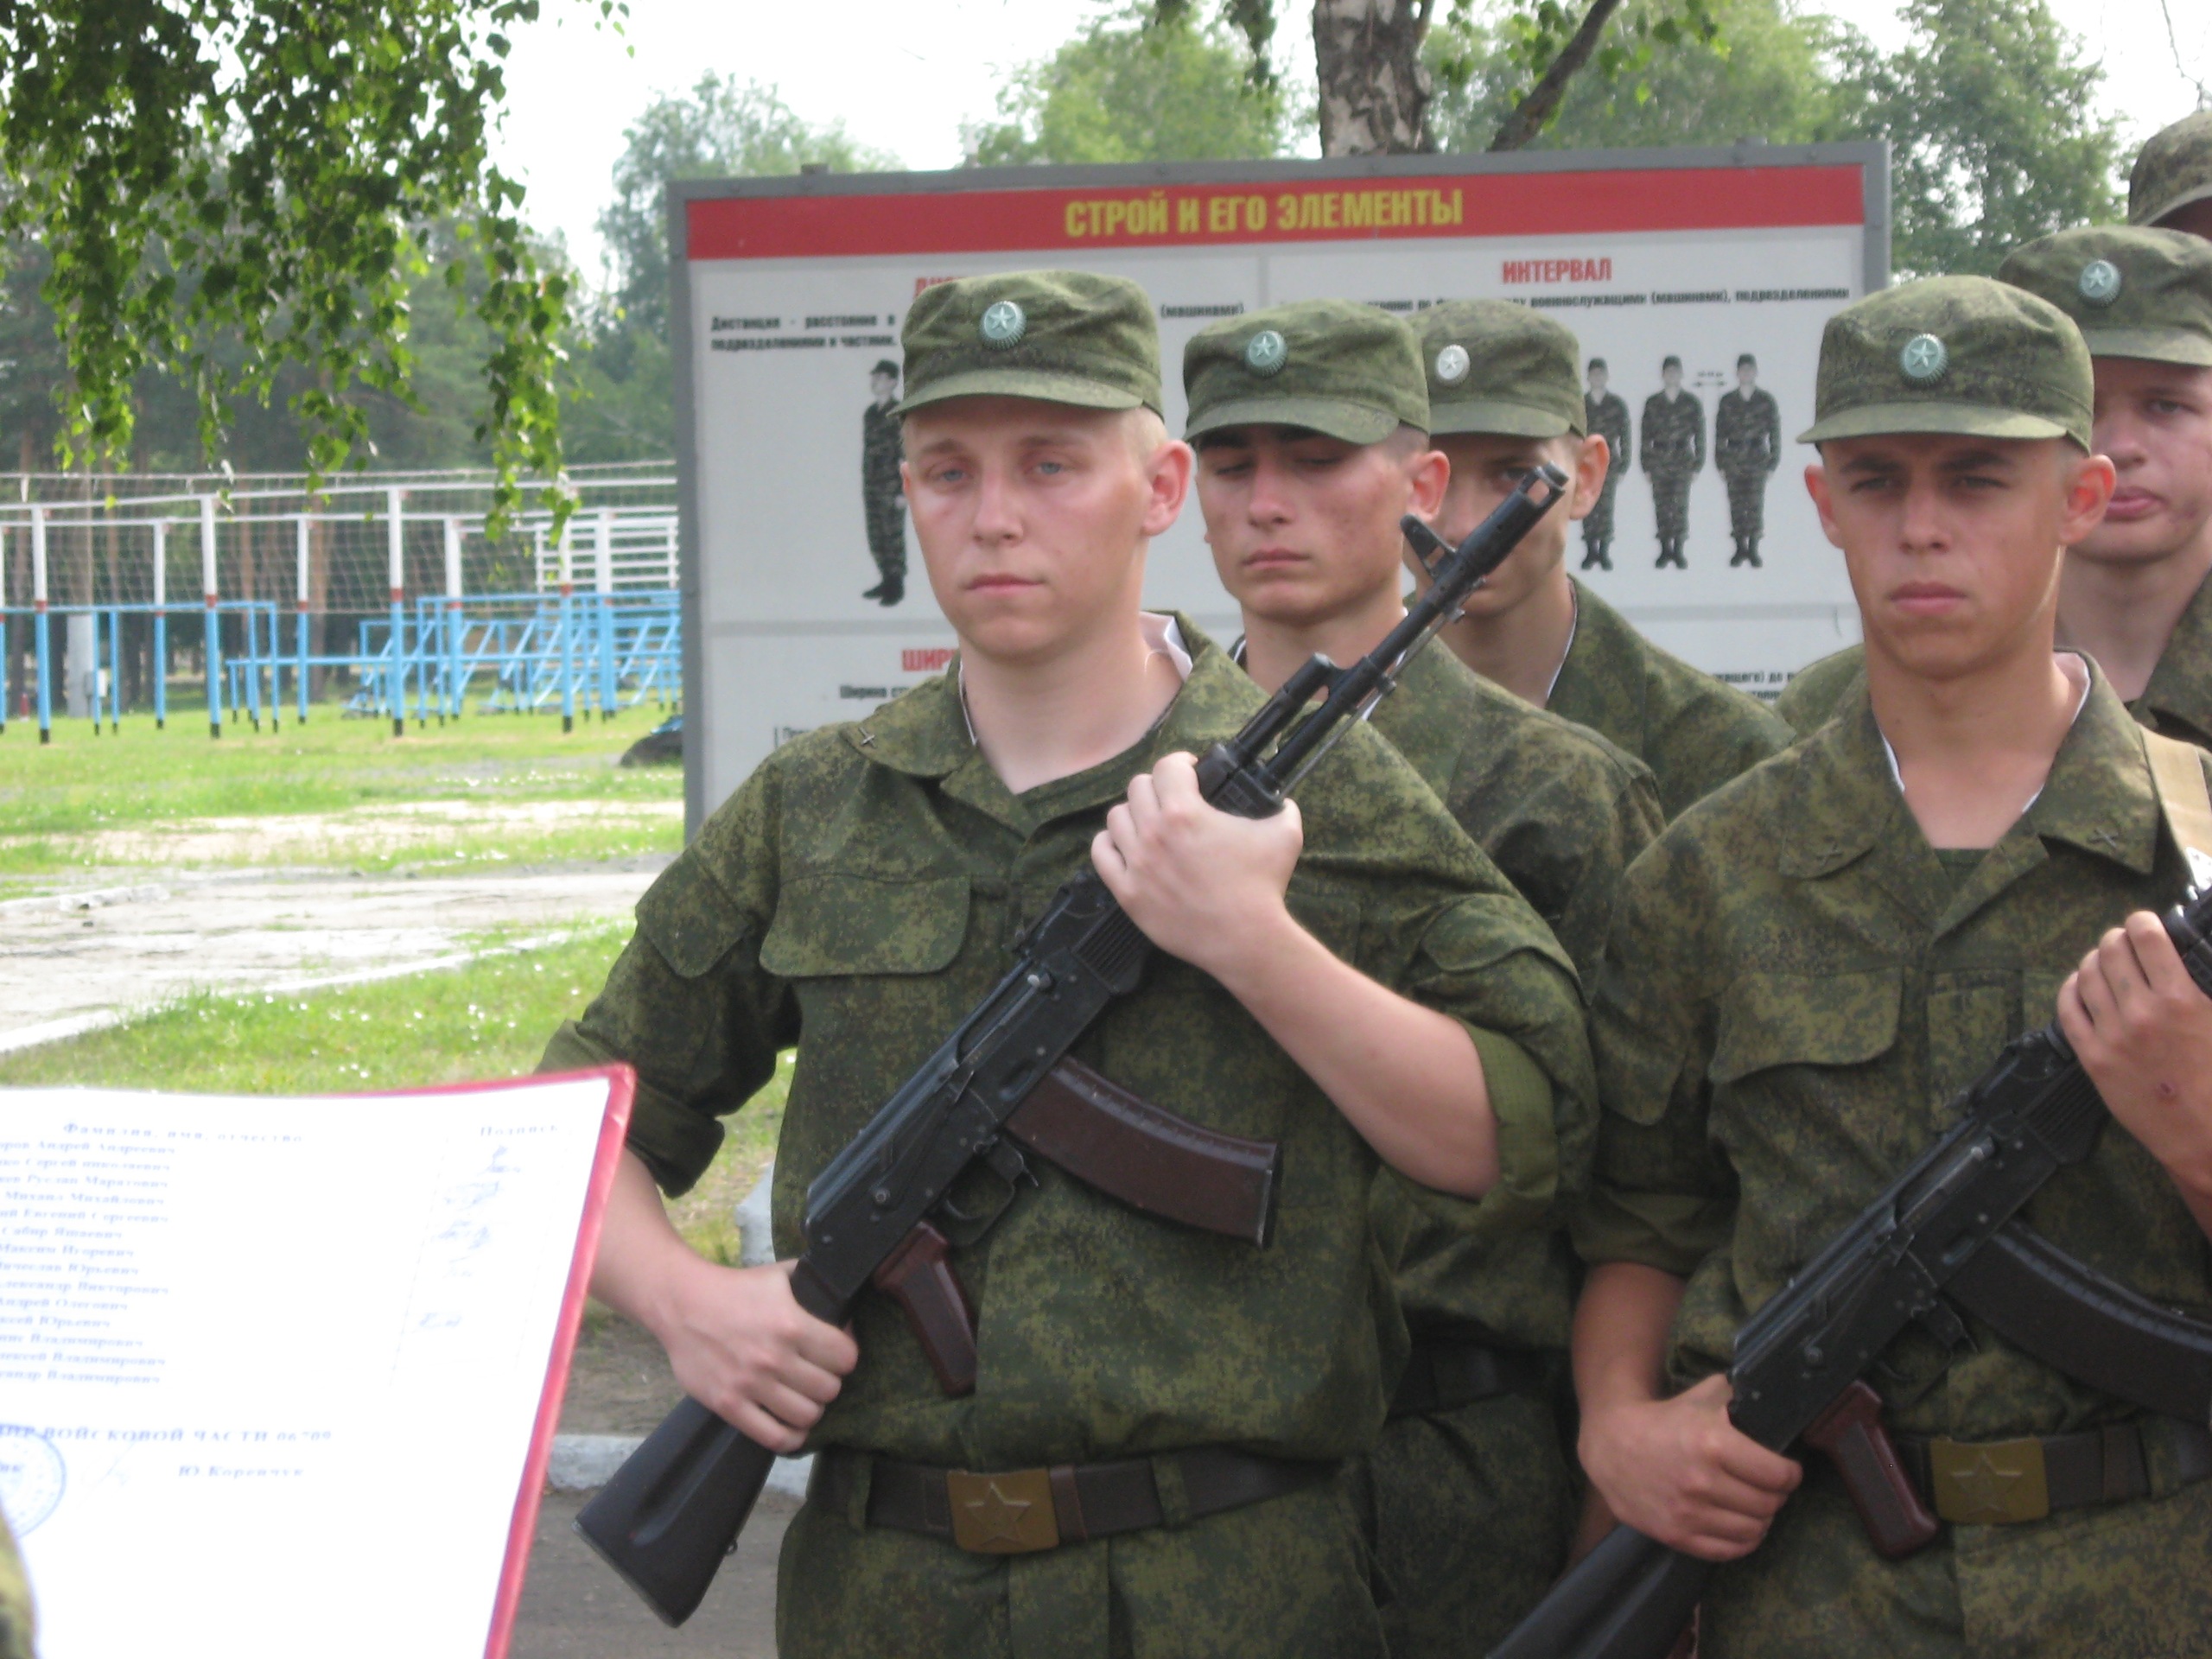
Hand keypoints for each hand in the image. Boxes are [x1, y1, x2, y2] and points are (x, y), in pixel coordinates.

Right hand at [647, 1258, 858, 1452]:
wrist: (682, 1304)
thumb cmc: (735, 1289)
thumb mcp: (781, 1276)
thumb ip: (815, 1287)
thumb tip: (844, 1306)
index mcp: (792, 1324)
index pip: (845, 1357)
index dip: (845, 1356)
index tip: (837, 1355)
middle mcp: (774, 1358)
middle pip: (829, 1389)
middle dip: (828, 1382)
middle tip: (817, 1376)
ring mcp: (750, 1385)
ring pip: (807, 1416)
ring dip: (810, 1408)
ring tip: (803, 1397)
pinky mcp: (729, 1405)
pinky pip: (773, 1437)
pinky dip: (789, 1437)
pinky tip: (789, 1425)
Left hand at [1091, 750, 1303, 986]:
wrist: (1244, 938)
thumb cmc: (1262, 886)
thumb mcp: (1284, 835)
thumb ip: (1282, 808)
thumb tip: (1282, 801)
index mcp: (1184, 813)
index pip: (1167, 766)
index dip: (1181, 763)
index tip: (1190, 770)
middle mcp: (1153, 833)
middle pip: (1138, 787)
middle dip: (1158, 786)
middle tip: (1173, 798)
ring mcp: (1136, 863)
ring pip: (1116, 817)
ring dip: (1133, 813)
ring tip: (1149, 821)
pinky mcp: (1127, 892)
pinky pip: (1101, 854)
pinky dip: (1110, 843)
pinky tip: (1126, 844)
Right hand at [1578, 1374, 1801, 1560]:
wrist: (1610, 1443)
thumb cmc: (1663, 1419)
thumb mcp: (1702, 1397)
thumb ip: (1739, 1397)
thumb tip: (1776, 1399)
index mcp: (1712, 1443)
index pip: (1778, 1475)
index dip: (1790, 1473)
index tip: (1787, 1470)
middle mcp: (1702, 1482)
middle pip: (1769, 1504)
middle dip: (1776, 1495)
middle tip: (1769, 1487)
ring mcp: (1688, 1513)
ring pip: (1753, 1530)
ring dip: (1761, 1518)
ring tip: (1754, 1505)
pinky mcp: (1676, 1535)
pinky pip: (1729, 1550)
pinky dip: (1743, 1540)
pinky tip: (1740, 1524)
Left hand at [2059, 910, 2211, 1203]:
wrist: (2206, 1137)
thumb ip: (2203, 986)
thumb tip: (2193, 958)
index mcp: (2182, 999)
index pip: (2148, 938)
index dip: (2143, 921)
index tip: (2144, 923)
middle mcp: (2142, 1013)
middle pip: (2111, 951)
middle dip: (2117, 939)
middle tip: (2123, 942)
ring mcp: (2113, 1036)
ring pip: (2087, 975)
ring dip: (2094, 960)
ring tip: (2103, 961)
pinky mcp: (2094, 1059)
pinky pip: (2067, 1011)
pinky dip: (2070, 990)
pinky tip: (2079, 985)